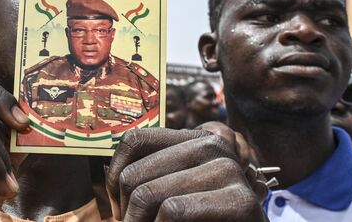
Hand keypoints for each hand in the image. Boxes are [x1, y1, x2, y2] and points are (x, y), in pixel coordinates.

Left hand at [106, 127, 267, 221]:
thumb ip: (151, 177)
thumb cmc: (204, 218)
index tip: (118, 207)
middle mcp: (211, 145)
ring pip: (148, 194)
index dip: (114, 176)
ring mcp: (228, 169)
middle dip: (126, 212)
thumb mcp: (174, 189)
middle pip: (134, 174)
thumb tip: (110, 182)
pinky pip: (173, 210)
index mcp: (193, 138)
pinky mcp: (240, 200)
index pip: (135, 140)